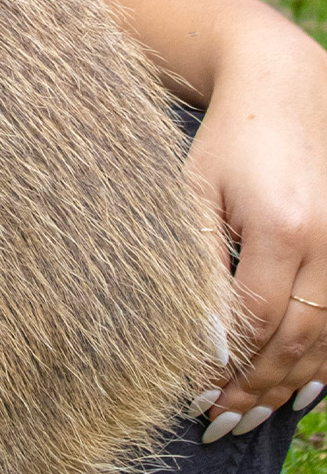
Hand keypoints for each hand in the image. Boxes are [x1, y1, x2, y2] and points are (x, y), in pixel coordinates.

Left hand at [186, 3, 326, 440]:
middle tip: (217, 418)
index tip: (192, 388)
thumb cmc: (229, 139)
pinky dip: (324, 361)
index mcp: (283, 229)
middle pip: (297, 339)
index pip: (255, 318)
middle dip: (256, 386)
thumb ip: (197, 260)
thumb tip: (203, 334)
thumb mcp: (196, 189)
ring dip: (289, 384)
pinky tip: (301, 387)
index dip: (224, 361)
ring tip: (248, 413)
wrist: (286, 88)